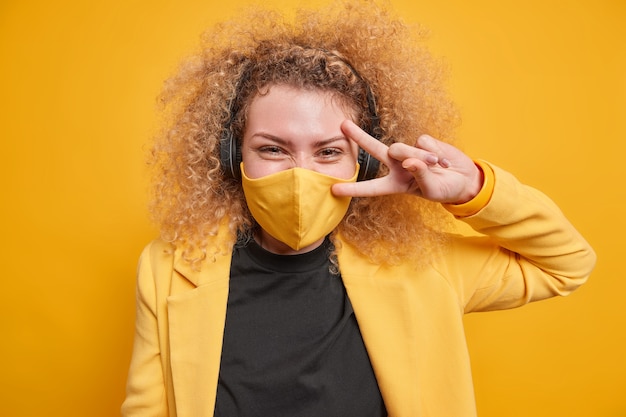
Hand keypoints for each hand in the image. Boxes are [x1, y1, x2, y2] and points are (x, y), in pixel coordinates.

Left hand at [332, 120, 482, 203]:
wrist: (464, 178)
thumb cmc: (444, 189)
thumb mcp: (432, 189)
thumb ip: (420, 175)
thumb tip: (410, 161)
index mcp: (396, 184)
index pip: (371, 188)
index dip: (353, 189)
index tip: (334, 189)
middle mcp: (398, 167)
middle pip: (375, 149)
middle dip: (359, 136)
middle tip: (342, 125)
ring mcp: (410, 152)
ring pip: (403, 148)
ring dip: (419, 156)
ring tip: (437, 166)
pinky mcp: (422, 142)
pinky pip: (422, 142)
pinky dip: (434, 151)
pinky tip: (442, 159)